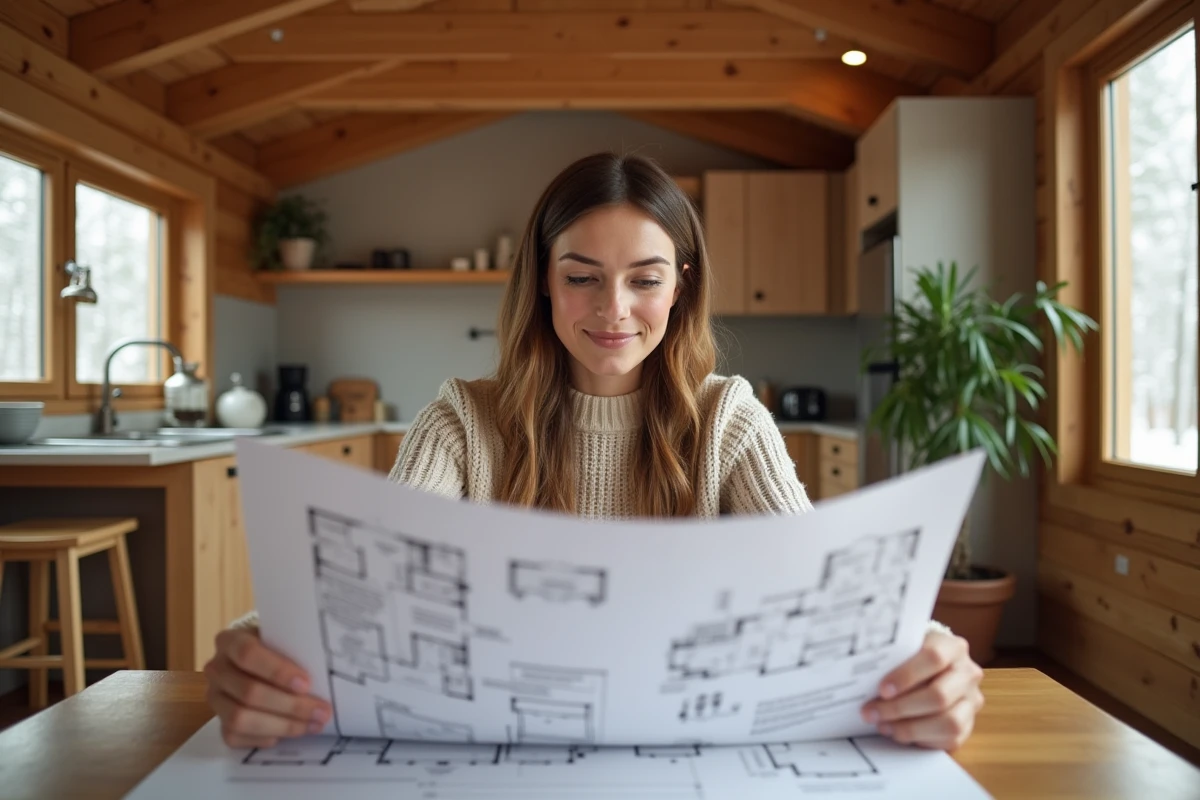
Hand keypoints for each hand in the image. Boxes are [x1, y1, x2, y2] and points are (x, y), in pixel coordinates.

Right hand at [204, 627, 332, 748]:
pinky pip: (235, 736)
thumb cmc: (279, 644)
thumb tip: (328, 666)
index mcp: (231, 640)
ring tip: (312, 725)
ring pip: (240, 718)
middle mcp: (217, 669)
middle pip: (249, 692)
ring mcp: (215, 697)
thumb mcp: (286, 637)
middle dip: (290, 706)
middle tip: (322, 711)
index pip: (248, 654)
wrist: (260, 657)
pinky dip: (264, 737)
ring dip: (282, 725)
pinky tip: (288, 733)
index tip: (306, 683)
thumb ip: (298, 647)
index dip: (277, 671)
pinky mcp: (219, 721)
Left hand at [861, 631, 983, 750]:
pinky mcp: (968, 725)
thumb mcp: (904, 647)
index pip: (934, 657)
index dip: (906, 675)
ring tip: (883, 726)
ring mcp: (971, 701)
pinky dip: (920, 740)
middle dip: (900, 708)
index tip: (881, 689)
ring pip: (948, 723)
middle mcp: (967, 673)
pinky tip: (898, 733)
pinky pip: (948, 739)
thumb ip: (890, 656)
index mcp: (952, 647)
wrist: (933, 667)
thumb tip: (861, 673)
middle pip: (939, 696)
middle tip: (872, 712)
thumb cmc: (911, 655)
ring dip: (910, 729)